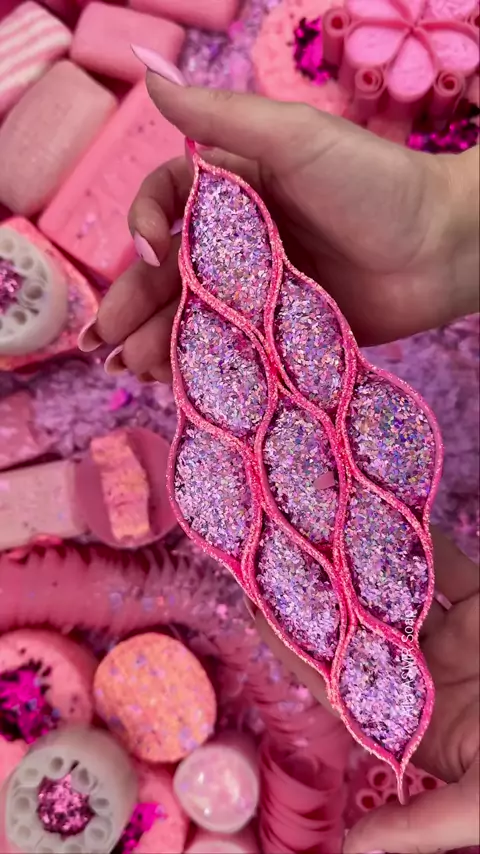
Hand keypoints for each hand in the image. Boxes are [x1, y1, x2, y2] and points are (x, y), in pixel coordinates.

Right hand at [80, 70, 478, 377]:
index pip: (169, 202)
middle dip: (133, 302)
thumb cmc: (376, 183)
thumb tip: (152, 79)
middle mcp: (242, 237)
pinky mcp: (282, 332)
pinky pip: (231, 349)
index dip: (147, 224)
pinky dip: (200, 365)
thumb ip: (221, 117)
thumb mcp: (295, 137)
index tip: (150, 248)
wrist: (445, 248)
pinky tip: (173, 382)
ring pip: (194, 315)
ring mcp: (260, 289)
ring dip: (157, 340)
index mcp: (237, 186)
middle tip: (104, 339)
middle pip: (171, 271)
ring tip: (131, 367)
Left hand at [256, 531, 479, 853]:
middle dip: (320, 598)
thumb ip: (420, 826)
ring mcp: (459, 636)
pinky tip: (382, 513)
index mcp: (419, 726)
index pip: (343, 688)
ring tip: (312, 527)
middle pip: (361, 630)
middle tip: (270, 557)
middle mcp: (430, 676)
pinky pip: (447, 565)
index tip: (255, 619)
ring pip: (398, 592)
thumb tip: (352, 851)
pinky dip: (418, 540)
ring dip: (360, 563)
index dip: (299, 656)